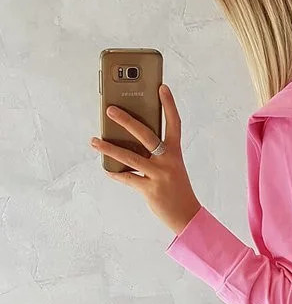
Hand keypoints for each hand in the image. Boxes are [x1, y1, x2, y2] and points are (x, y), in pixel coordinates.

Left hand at [90, 85, 201, 234]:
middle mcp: (168, 161)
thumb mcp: (172, 167)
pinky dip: (115, 173)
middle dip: (126, 121)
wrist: (187, 216)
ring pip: (130, 157)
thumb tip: (129, 142)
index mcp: (175, 153)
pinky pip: (128, 178)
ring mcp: (159, 176)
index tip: (162, 87)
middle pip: (145, 135)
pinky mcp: (150, 190)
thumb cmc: (177, 189)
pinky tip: (106, 169)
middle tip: (110, 110)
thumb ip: (156, 154)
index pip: (174, 123)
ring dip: (109, 148)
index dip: (169, 105)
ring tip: (94, 141)